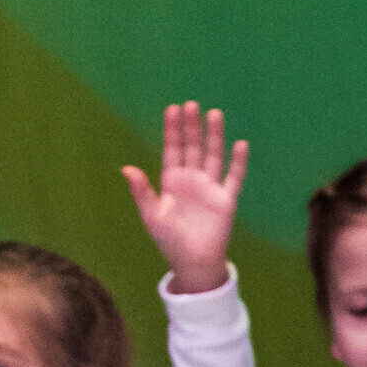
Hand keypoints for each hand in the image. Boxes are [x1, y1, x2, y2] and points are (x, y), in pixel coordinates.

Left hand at [121, 104, 245, 293]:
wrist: (192, 261)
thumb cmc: (168, 239)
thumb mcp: (151, 214)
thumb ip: (141, 191)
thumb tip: (126, 168)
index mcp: (171, 181)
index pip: (172, 150)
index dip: (172, 131)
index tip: (173, 109)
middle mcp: (192, 179)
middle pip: (193, 147)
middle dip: (192, 127)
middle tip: (192, 105)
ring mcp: (210, 187)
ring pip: (213, 155)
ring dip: (214, 136)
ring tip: (214, 114)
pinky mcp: (226, 199)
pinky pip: (233, 177)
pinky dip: (237, 162)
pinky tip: (240, 144)